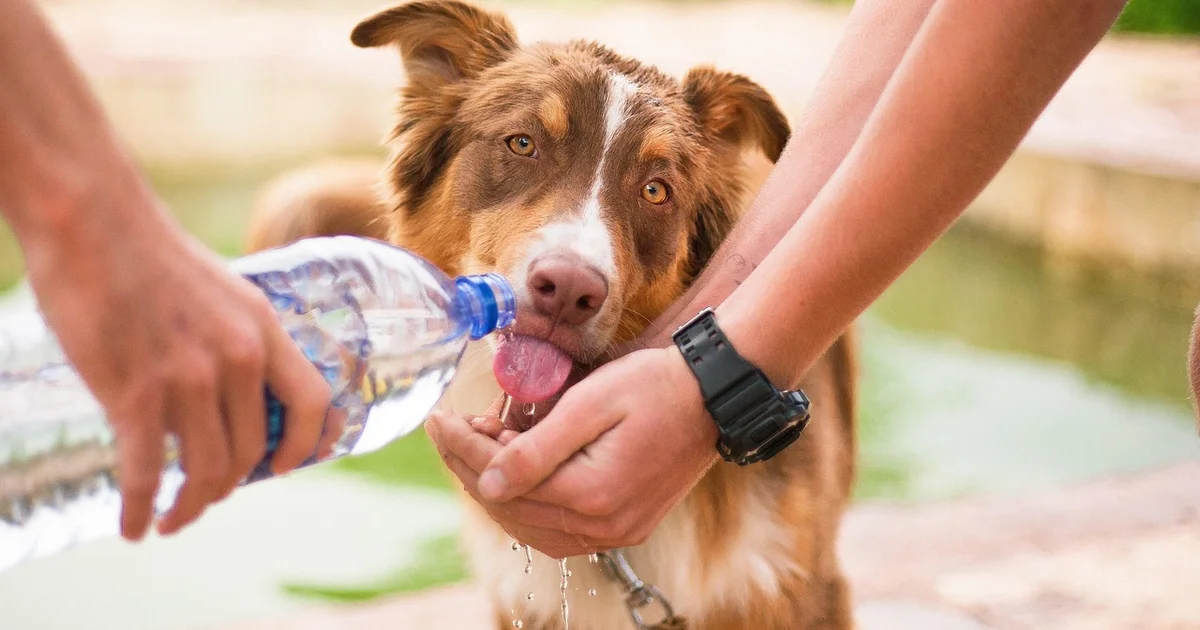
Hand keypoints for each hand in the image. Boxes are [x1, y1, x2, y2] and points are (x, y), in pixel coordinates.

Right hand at [21, 189, 333, 540]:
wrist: (92, 221)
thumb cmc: (150, 254)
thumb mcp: (223, 291)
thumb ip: (236, 338)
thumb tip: (234, 389)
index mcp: (263, 329)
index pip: (312, 401)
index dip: (307, 444)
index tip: (285, 468)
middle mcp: (237, 358)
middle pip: (252, 450)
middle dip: (230, 485)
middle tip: (206, 496)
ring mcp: (189, 378)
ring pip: (206, 470)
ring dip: (190, 506)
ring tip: (172, 518)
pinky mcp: (135, 393)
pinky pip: (147, 474)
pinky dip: (141, 509)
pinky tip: (133, 526)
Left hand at [425, 346, 717, 558]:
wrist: (714, 395)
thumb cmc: (655, 386)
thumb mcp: (591, 403)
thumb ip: (536, 448)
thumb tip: (486, 482)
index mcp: (592, 494)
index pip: (503, 481)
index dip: (463, 449)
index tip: (438, 419)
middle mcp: (604, 525)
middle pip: (512, 508)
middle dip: (472, 467)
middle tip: (453, 428)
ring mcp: (617, 532)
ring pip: (531, 526)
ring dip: (497, 489)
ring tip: (480, 445)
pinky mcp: (625, 526)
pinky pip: (559, 530)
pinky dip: (528, 505)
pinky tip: (515, 474)